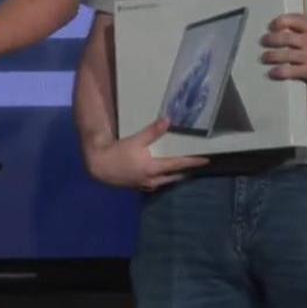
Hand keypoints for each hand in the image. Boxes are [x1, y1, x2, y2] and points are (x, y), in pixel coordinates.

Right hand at [85, 118, 208, 191]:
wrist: (99, 167)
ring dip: (175, 175)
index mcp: (154, 168)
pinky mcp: (139, 186)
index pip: (178, 164)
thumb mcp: (135, 140)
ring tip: (181, 170)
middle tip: (195, 165)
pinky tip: (161, 174)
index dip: (193, 162)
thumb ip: (152, 132)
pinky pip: (157, 183)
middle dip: (186, 171)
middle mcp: (153, 179)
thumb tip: (168, 121)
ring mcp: (146, 184)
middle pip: (175, 176)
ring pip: (166, 181)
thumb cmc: (117, 153)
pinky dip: (164, 178)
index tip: (206, 160)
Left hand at [261, 14, 306, 87]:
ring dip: (270, 56)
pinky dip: (279, 72)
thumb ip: (305, 30)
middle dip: (270, 39)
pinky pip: (290, 71)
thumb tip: (282, 30)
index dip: (279, 21)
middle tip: (263, 42)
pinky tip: (272, 73)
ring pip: (284, 54)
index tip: (271, 26)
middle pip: (284, 37)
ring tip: (264, 58)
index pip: (293, 19)